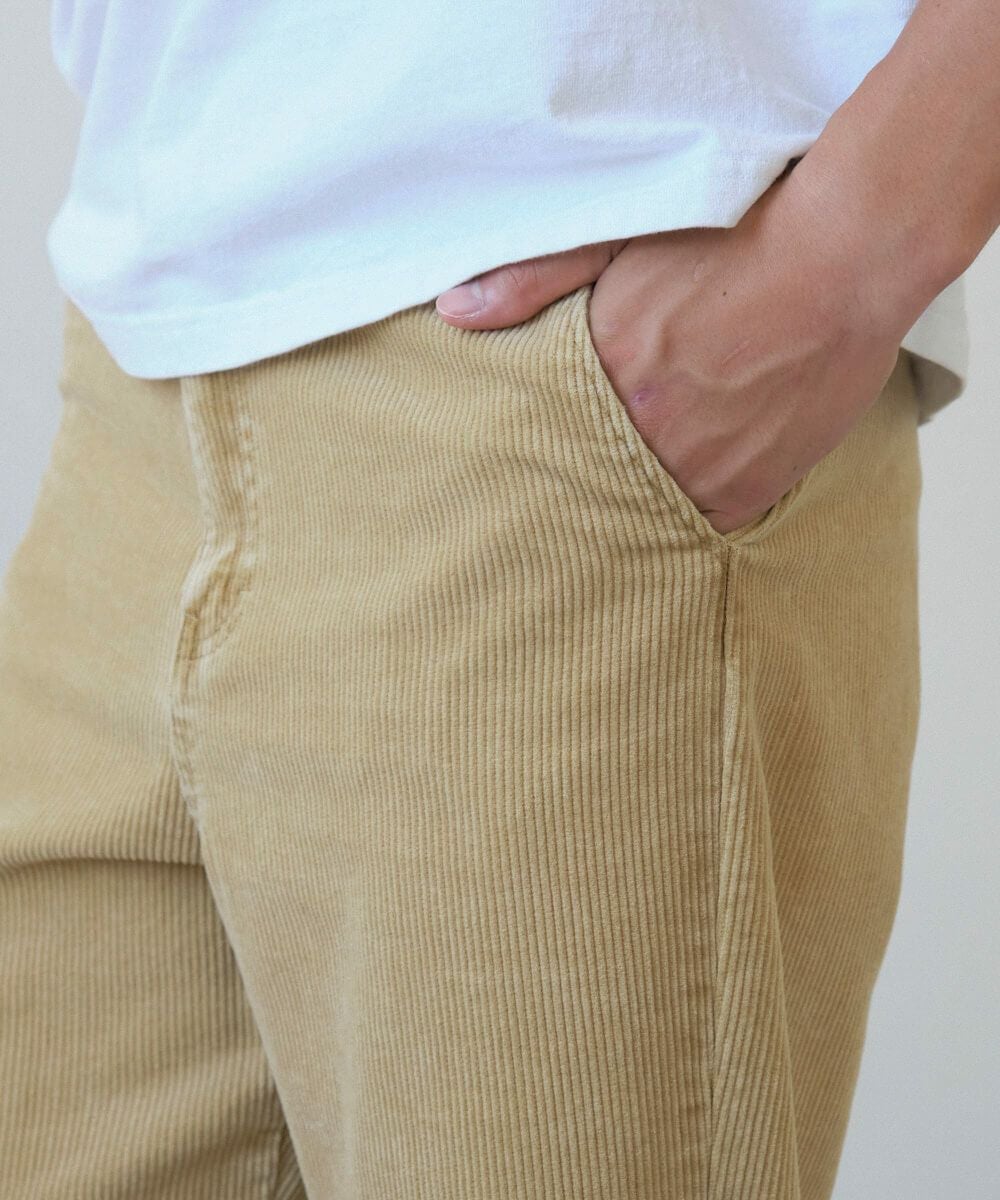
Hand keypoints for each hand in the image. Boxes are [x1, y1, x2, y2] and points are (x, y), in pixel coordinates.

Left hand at [435, 165, 909, 534]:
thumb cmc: (731, 238)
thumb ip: (532, 278)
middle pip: (591, 483)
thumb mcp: (619, 239)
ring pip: (645, 507)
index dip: (537, 452)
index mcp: (604, 383)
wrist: (844, 257)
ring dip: (639, 493)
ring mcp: (699, 475)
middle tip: (586, 480)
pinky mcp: (749, 494)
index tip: (523, 464)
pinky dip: (691, 502)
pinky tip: (690, 477)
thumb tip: (452, 311)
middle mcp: (646, 441)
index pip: (544, 444)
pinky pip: (702, 521)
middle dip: (582, 480)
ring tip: (643, 475)